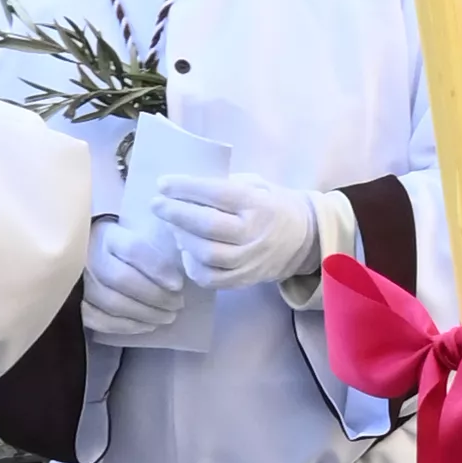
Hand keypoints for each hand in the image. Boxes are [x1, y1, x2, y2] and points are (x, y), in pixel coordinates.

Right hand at [81, 217, 186, 338]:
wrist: (80, 251)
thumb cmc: (119, 245)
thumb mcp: (134, 234)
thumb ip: (153, 246)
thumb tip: (184, 268)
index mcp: (108, 235)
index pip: (134, 250)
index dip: (158, 269)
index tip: (179, 284)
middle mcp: (90, 256)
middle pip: (123, 279)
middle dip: (156, 296)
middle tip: (178, 305)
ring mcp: (78, 281)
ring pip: (112, 302)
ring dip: (145, 314)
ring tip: (168, 317)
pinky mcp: (74, 302)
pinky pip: (98, 319)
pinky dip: (125, 326)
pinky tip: (146, 326)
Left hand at [152, 174, 322, 289]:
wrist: (304, 239)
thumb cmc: (272, 206)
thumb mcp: (257, 185)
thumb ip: (226, 184)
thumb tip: (185, 186)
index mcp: (259, 204)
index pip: (218, 194)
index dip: (187, 188)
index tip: (164, 183)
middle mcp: (255, 234)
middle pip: (208, 226)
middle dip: (176, 213)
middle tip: (157, 204)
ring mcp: (250, 260)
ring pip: (207, 255)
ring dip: (182, 239)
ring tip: (172, 227)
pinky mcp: (245, 279)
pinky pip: (210, 278)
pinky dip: (192, 265)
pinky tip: (187, 251)